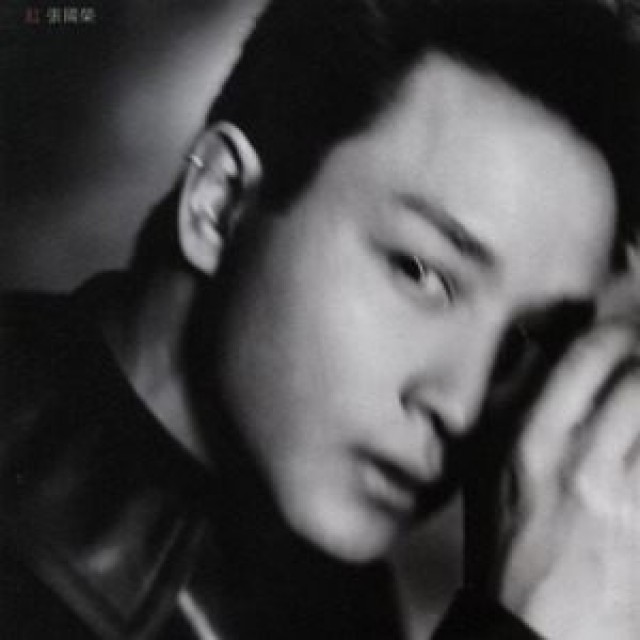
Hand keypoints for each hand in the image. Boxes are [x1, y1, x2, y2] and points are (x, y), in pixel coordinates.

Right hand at [465, 260, 639, 638]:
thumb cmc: (508, 547)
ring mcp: (626, 496)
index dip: (617, 333)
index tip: (624, 331)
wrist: (536, 629)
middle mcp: (581, 460)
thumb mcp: (487, 471)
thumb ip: (510, 409)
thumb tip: (537, 355)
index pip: (588, 357)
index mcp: (533, 441)